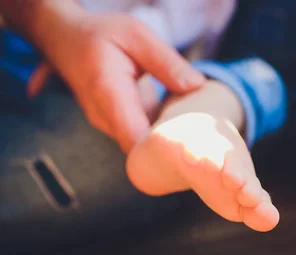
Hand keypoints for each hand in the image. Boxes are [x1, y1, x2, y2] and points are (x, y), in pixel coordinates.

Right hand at [32, 6, 204, 151]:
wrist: (67, 42)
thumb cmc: (102, 36)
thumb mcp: (137, 35)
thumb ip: (167, 62)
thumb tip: (197, 86)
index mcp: (108, 92)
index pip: (134, 139)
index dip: (161, 149)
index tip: (187, 144)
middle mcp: (105, 117)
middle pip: (142, 148)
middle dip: (172, 145)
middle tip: (200, 133)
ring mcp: (109, 126)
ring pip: (144, 144)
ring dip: (168, 137)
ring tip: (191, 122)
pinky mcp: (118, 127)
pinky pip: (143, 137)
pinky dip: (161, 131)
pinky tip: (177, 117)